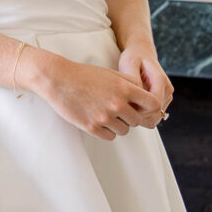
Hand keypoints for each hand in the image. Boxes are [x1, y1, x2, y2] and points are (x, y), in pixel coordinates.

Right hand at [27, 52, 160, 140]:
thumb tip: (145, 97)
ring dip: (119, 125)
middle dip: (131, 117)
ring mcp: (104, 117)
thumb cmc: (84, 75)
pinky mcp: (92, 127)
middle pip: (138, 120)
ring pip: (124, 130)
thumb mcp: (112, 74)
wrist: (59, 79)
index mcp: (124, 89)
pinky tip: (100, 121)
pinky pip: (110, 137)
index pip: (152, 104)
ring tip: (107, 115)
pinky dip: (107, 131)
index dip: (149, 107)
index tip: (142, 107)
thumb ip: (130, 84)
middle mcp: (117, 104)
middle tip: (120, 111)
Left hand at [116, 43, 173, 122]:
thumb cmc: (133, 58)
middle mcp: (167, 89)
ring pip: (156, 117)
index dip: (139, 110)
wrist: (141, 53)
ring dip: (141, 118)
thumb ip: (134, 80)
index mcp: (161, 80)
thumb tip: (136, 96)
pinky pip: (155, 116)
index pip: (154, 104)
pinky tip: (130, 112)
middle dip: (138, 116)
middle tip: (121, 112)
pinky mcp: (163, 101)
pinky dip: (143, 118)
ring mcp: (167, 96)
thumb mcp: (129, 64)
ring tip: (125, 111)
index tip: (124, 107)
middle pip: (156, 113)